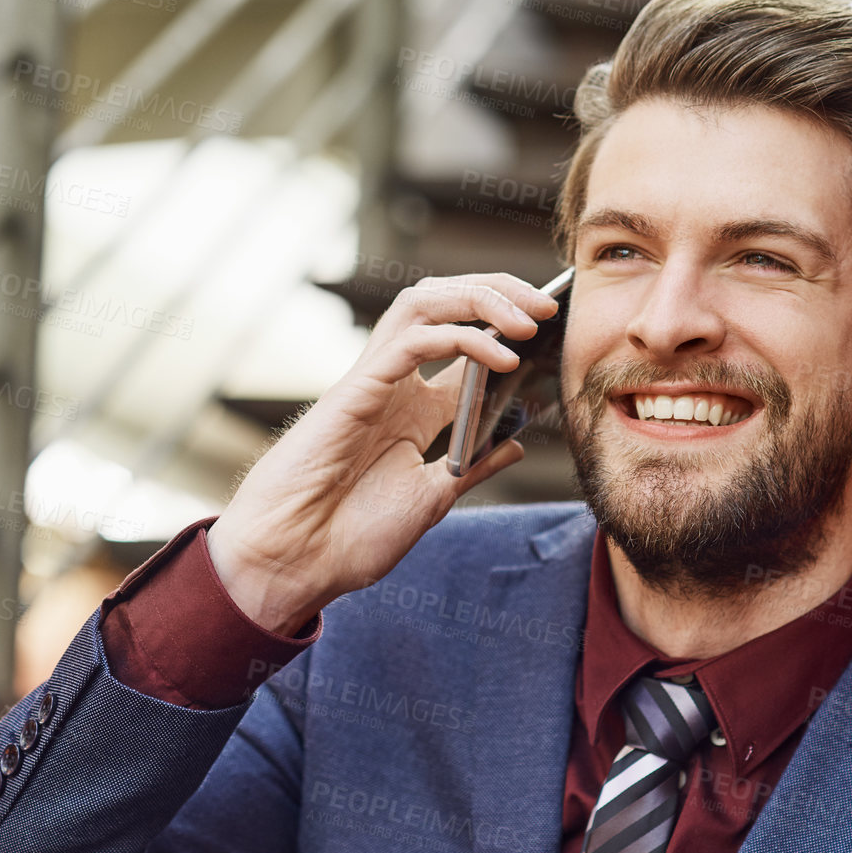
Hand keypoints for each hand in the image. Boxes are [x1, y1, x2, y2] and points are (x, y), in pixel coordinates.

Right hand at [206, 273, 560, 633]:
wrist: (296, 560)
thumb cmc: (349, 536)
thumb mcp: (431, 499)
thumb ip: (471, 466)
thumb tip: (513, 443)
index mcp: (412, 408)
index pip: (463, 342)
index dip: (506, 325)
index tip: (554, 329)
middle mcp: (395, 384)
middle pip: (446, 304)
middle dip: (499, 292)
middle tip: (548, 304)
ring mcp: (374, 381)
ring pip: (425, 302)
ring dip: (481, 298)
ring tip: (528, 317)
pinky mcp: (357, 388)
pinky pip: (411, 340)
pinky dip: (461, 337)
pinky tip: (500, 356)